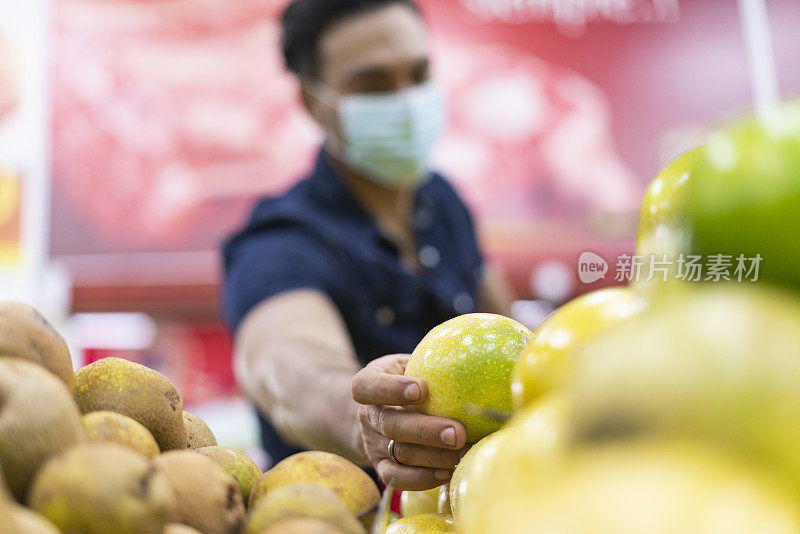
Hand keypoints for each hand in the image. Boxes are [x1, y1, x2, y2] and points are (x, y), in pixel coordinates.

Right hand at [351, 354, 467, 490]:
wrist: (377, 411)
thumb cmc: (405, 379)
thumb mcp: (410, 362)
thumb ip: (429, 362)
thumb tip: (474, 359)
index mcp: (369, 382)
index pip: (367, 386)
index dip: (391, 389)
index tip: (421, 389)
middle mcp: (367, 415)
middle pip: (390, 425)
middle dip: (426, 431)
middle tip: (457, 432)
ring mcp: (372, 443)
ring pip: (399, 453)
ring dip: (433, 456)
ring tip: (462, 452)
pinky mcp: (381, 466)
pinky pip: (398, 478)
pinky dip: (424, 478)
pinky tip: (448, 471)